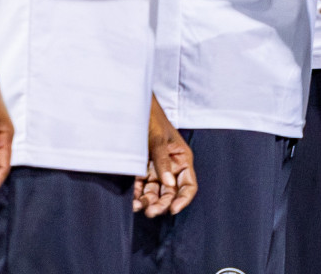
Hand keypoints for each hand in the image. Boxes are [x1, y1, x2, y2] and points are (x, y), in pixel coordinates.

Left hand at [137, 97, 195, 217]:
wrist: (132, 109)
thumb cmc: (152, 119)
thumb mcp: (159, 139)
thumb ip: (163, 161)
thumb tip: (168, 185)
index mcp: (182, 159)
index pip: (188, 185)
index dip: (183, 199)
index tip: (173, 209)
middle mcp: (170, 167)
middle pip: (171, 193)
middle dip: (163, 204)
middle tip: (151, 211)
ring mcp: (155, 169)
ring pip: (155, 193)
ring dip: (148, 202)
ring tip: (139, 207)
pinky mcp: (140, 170)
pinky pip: (140, 188)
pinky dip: (136, 195)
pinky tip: (132, 201)